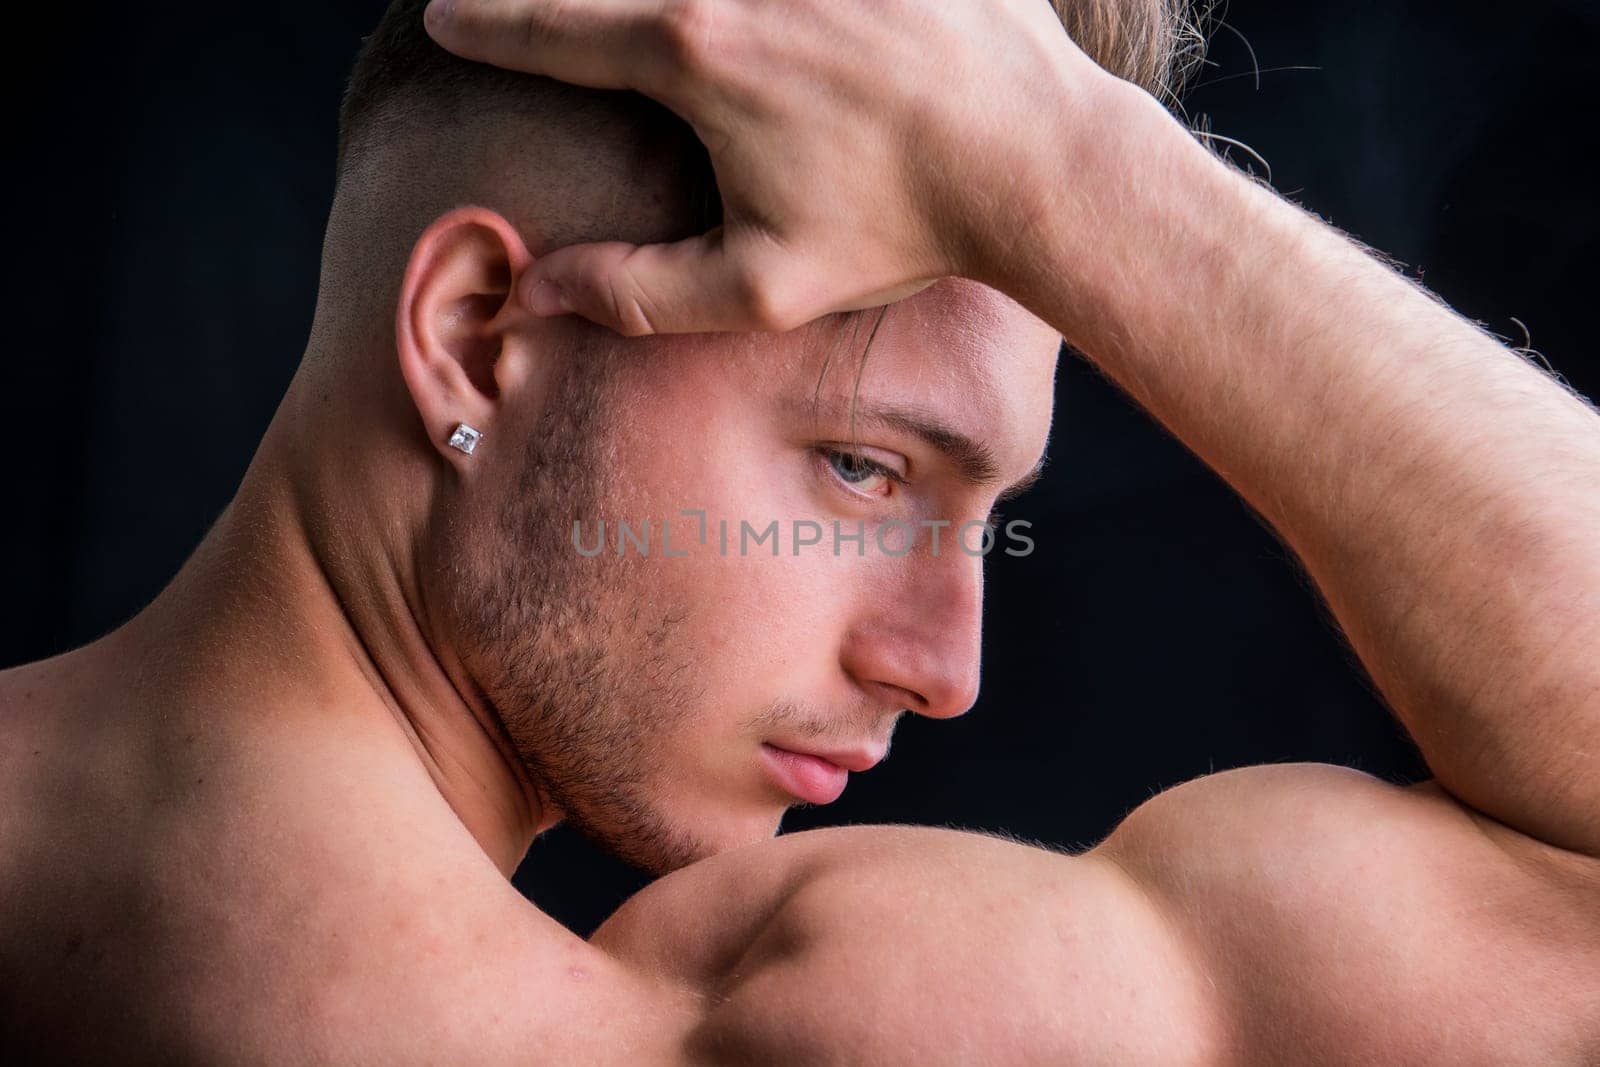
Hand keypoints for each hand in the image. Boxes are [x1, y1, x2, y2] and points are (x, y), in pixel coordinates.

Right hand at [423, 0, 1105, 334]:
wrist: (1037, 163)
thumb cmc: (902, 229)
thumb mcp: (760, 287)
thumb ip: (638, 292)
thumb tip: (535, 290)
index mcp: (693, 50)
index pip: (554, 26)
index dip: (490, 24)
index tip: (448, 18)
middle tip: (525, 13)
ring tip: (629, 24)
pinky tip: (740, 13)